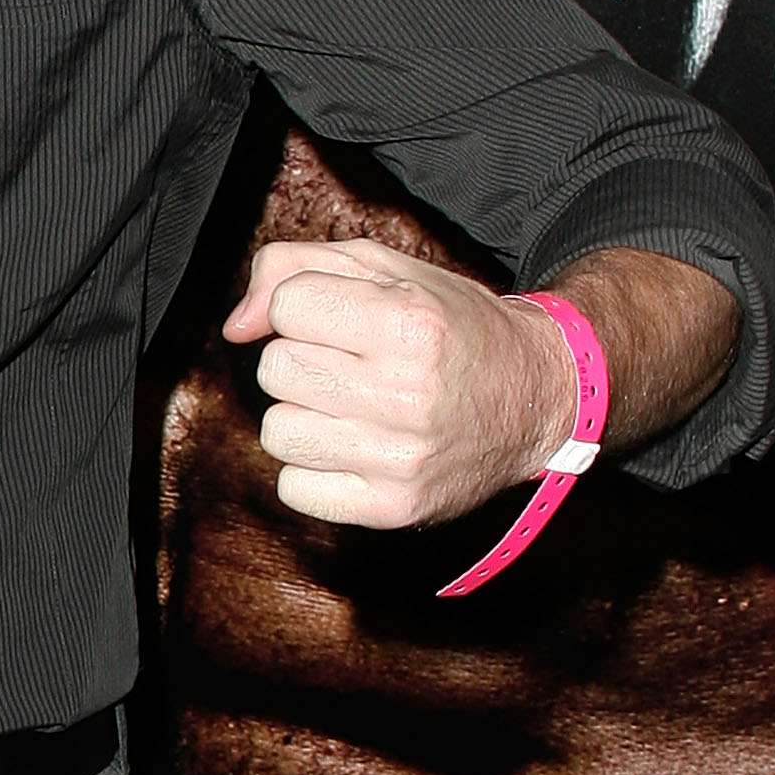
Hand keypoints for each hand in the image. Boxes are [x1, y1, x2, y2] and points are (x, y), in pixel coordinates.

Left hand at [223, 238, 577, 527]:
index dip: (305, 307)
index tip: (343, 318)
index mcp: (410, 323)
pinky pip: (295, 487)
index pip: (287, 307)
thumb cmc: (453, 327)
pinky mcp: (395, 506)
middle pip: (276, 370)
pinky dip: (314, 468)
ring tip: (354, 405)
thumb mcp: (387, 270)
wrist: (537, 396)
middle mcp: (408, 392)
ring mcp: (401, 457)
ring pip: (277, 430)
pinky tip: (356, 447)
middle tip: (351, 362)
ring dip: (305, 414)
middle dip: (302, 358)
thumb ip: (295, 269)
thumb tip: (236, 326)